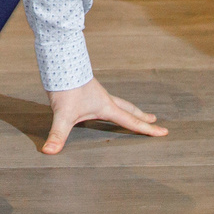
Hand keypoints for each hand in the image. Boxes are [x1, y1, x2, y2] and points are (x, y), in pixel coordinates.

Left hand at [41, 78, 168, 154]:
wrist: (59, 62)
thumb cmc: (65, 87)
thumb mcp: (62, 114)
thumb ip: (58, 134)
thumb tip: (50, 151)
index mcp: (106, 107)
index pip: (131, 122)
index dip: (147, 129)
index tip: (164, 132)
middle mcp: (105, 100)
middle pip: (129, 109)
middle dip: (142, 116)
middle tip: (154, 120)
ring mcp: (96, 94)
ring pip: (118, 103)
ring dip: (128, 108)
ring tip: (133, 112)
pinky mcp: (87, 90)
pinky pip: (104, 100)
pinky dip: (111, 105)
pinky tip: (101, 107)